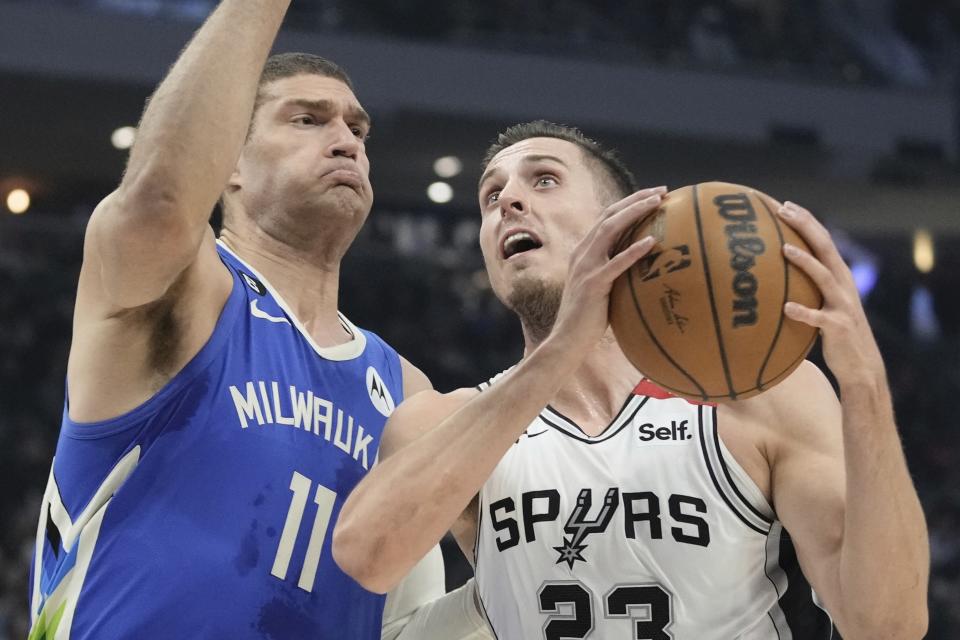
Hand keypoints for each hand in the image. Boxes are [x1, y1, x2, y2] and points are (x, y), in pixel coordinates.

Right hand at [547, 186, 665, 353]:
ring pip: (609, 230)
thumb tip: (640, 263)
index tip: (653, 195)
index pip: (607, 217)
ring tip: (657, 204)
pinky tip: (651, 242)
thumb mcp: (600, 285)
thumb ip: (612, 269)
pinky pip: (616, 263)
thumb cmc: (588, 316)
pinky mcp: (594, 284)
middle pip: (609, 216)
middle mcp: (582, 253)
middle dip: (635, 200)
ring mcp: (586, 267)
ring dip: (634, 213)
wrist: (568, 338)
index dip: (629, 203)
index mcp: (583, 251)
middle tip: (661, 191)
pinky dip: (633, 250)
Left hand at [776, 201, 884, 385]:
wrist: (861, 365)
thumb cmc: (835, 333)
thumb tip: (774, 274)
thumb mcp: (824, 303)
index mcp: (839, 277)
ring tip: (784, 249)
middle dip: (806, 227)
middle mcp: (843, 286)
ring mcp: (842, 305)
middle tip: (783, 210)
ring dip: (805, 262)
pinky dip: (803, 312)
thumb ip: (808, 287)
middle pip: (825, 249)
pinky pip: (818, 318)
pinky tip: (786, 308)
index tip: (785, 204)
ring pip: (824, 277)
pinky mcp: (838, 327)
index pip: (823, 241)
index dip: (806, 221)